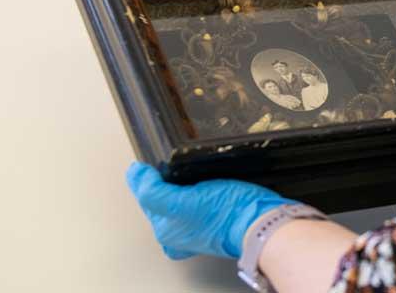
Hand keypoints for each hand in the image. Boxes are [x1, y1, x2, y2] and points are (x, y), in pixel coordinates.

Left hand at [126, 162, 294, 259]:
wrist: (260, 220)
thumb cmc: (227, 213)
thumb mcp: (181, 202)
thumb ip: (152, 191)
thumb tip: (135, 174)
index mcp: (164, 230)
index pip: (145, 195)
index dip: (146, 175)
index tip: (153, 162)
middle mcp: (177, 232)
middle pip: (159, 195)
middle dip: (161, 178)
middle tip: (168, 163)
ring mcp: (195, 225)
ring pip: (176, 194)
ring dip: (177, 179)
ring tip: (185, 168)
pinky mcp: (212, 215)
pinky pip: (195, 195)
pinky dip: (194, 185)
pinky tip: (201, 180)